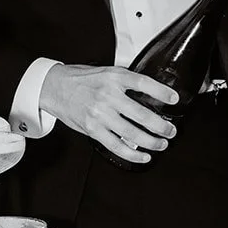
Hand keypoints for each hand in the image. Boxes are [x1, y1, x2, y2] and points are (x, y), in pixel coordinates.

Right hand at [40, 64, 177, 162]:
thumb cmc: (80, 80)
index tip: (174, 99)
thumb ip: (124, 82)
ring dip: (152, 141)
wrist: (53, 88)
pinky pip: (116, 145)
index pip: (143, 83)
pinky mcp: (92, 129)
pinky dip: (132, 154)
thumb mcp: (105, 72)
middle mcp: (107, 96)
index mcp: (113, 78)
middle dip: (161, 126)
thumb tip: (149, 93)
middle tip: (171, 130)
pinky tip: (143, 156)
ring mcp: (100, 114)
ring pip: (132, 133)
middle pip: (142, 114)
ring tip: (162, 143)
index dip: (161, 92)